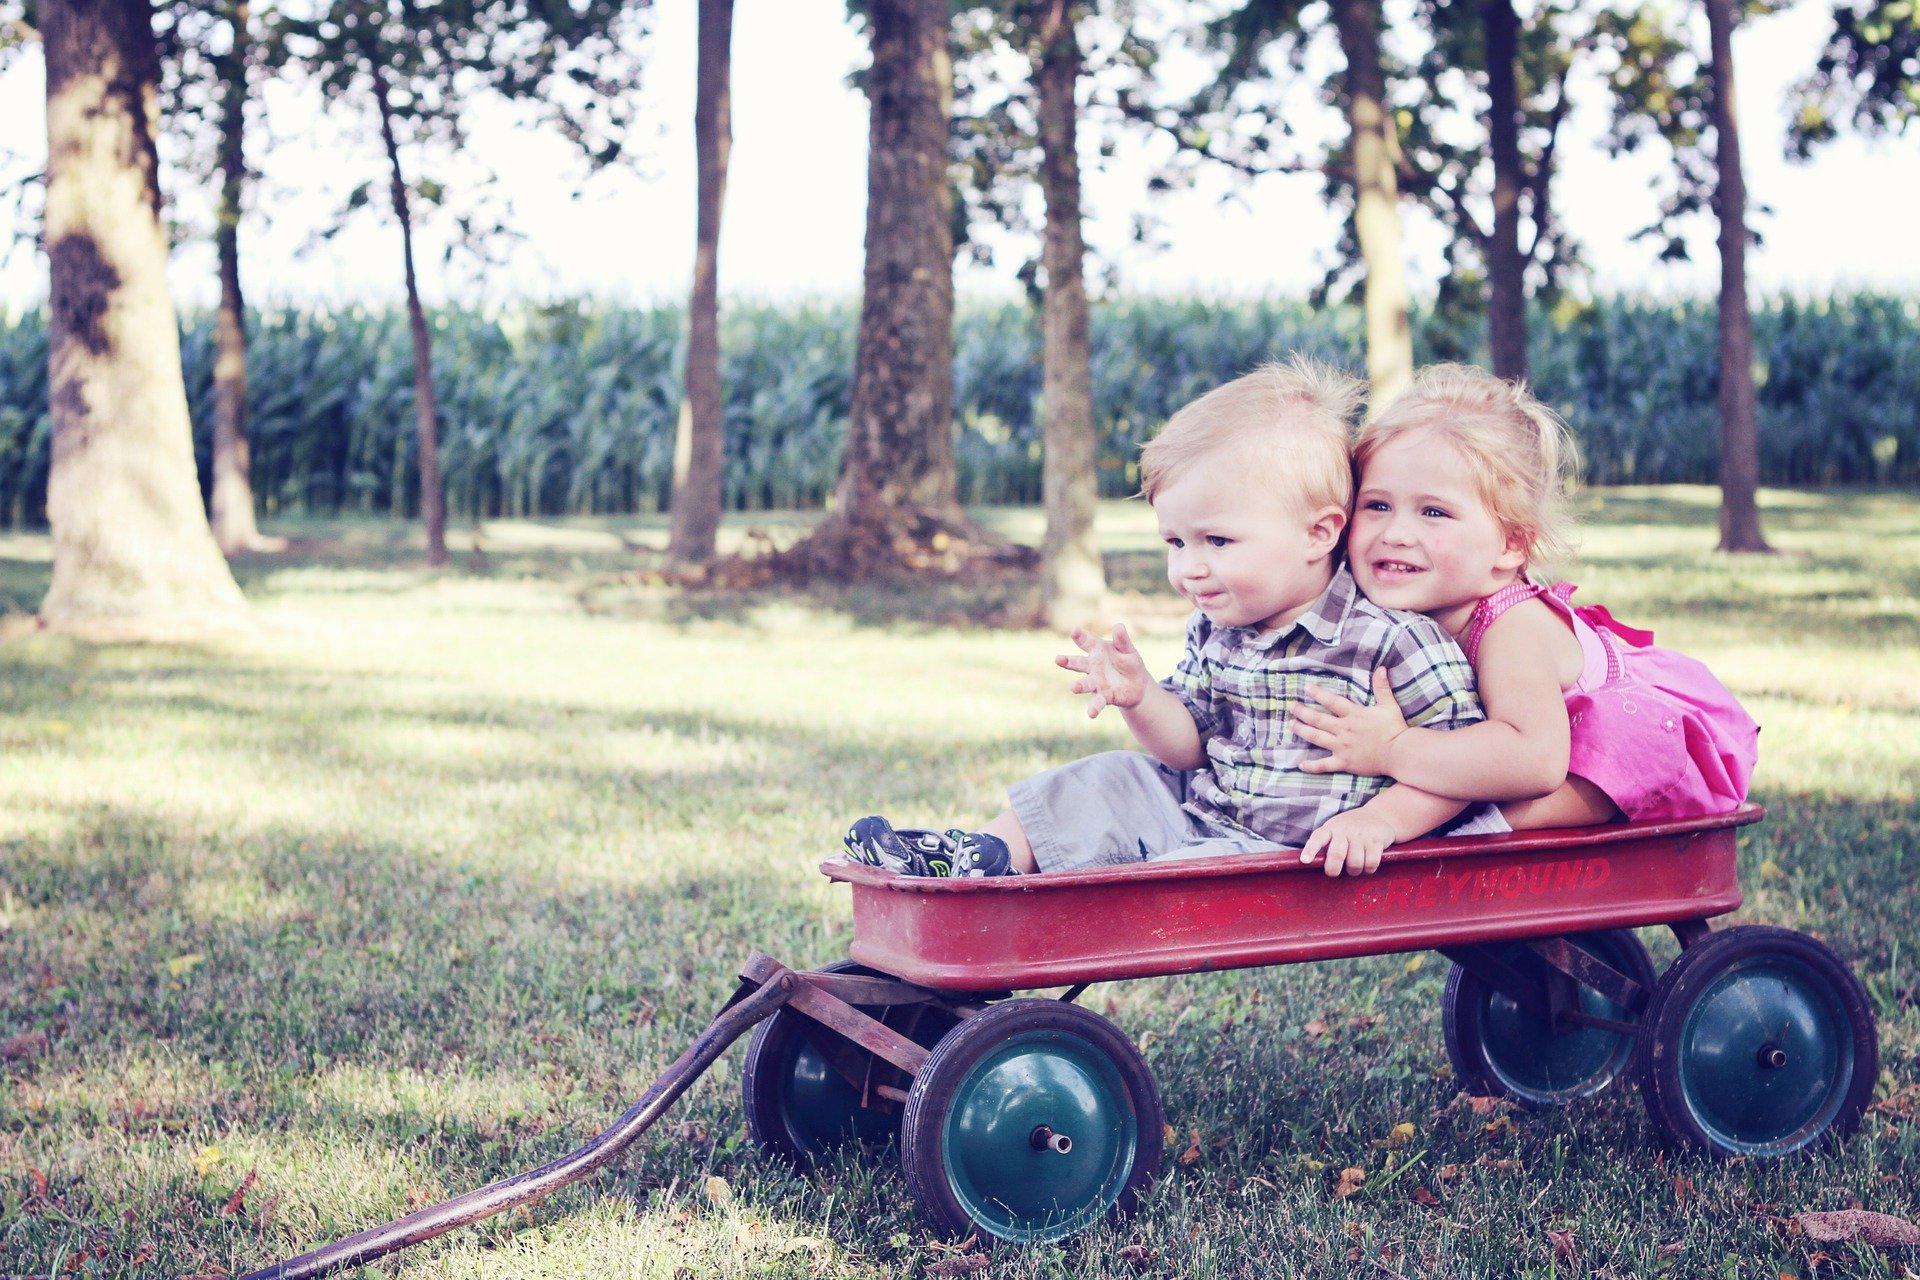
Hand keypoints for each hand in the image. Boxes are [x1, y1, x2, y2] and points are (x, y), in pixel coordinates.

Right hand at [1056, 623, 1150, 717]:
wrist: (1137, 686)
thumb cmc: (1129, 663)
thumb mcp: (1129, 650)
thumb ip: (1122, 640)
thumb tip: (1118, 626)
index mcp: (1098, 650)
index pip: (1087, 642)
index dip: (1080, 636)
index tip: (1074, 631)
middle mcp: (1093, 666)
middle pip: (1078, 663)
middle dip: (1068, 661)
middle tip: (1058, 659)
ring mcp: (1096, 682)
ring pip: (1085, 683)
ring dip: (1079, 686)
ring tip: (1073, 688)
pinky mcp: (1104, 696)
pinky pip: (1097, 702)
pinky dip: (1094, 708)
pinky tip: (1091, 714)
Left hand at [1294, 667, 1409, 776]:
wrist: (1399, 753)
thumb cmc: (1395, 729)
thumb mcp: (1389, 705)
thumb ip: (1382, 687)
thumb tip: (1381, 668)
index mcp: (1354, 715)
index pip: (1332, 702)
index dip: (1318, 694)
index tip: (1306, 688)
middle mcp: (1344, 730)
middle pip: (1318, 719)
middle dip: (1303, 712)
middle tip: (1291, 707)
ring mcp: (1342, 747)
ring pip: (1317, 738)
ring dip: (1302, 731)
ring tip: (1291, 725)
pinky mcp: (1344, 762)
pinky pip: (1325, 765)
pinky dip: (1312, 766)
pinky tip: (1301, 764)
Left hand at [1300, 807, 1396, 876]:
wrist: (1378, 815)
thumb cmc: (1351, 828)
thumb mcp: (1335, 830)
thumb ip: (1326, 844)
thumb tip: (1314, 865)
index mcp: (1330, 828)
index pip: (1317, 838)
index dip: (1310, 850)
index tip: (1305, 861)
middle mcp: (1345, 830)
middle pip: (1337, 855)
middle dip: (1333, 869)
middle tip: (1334, 872)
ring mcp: (1361, 835)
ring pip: (1355, 864)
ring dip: (1354, 871)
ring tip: (1354, 867)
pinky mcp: (1376, 841)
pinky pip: (1371, 863)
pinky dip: (1368, 869)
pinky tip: (1367, 865)